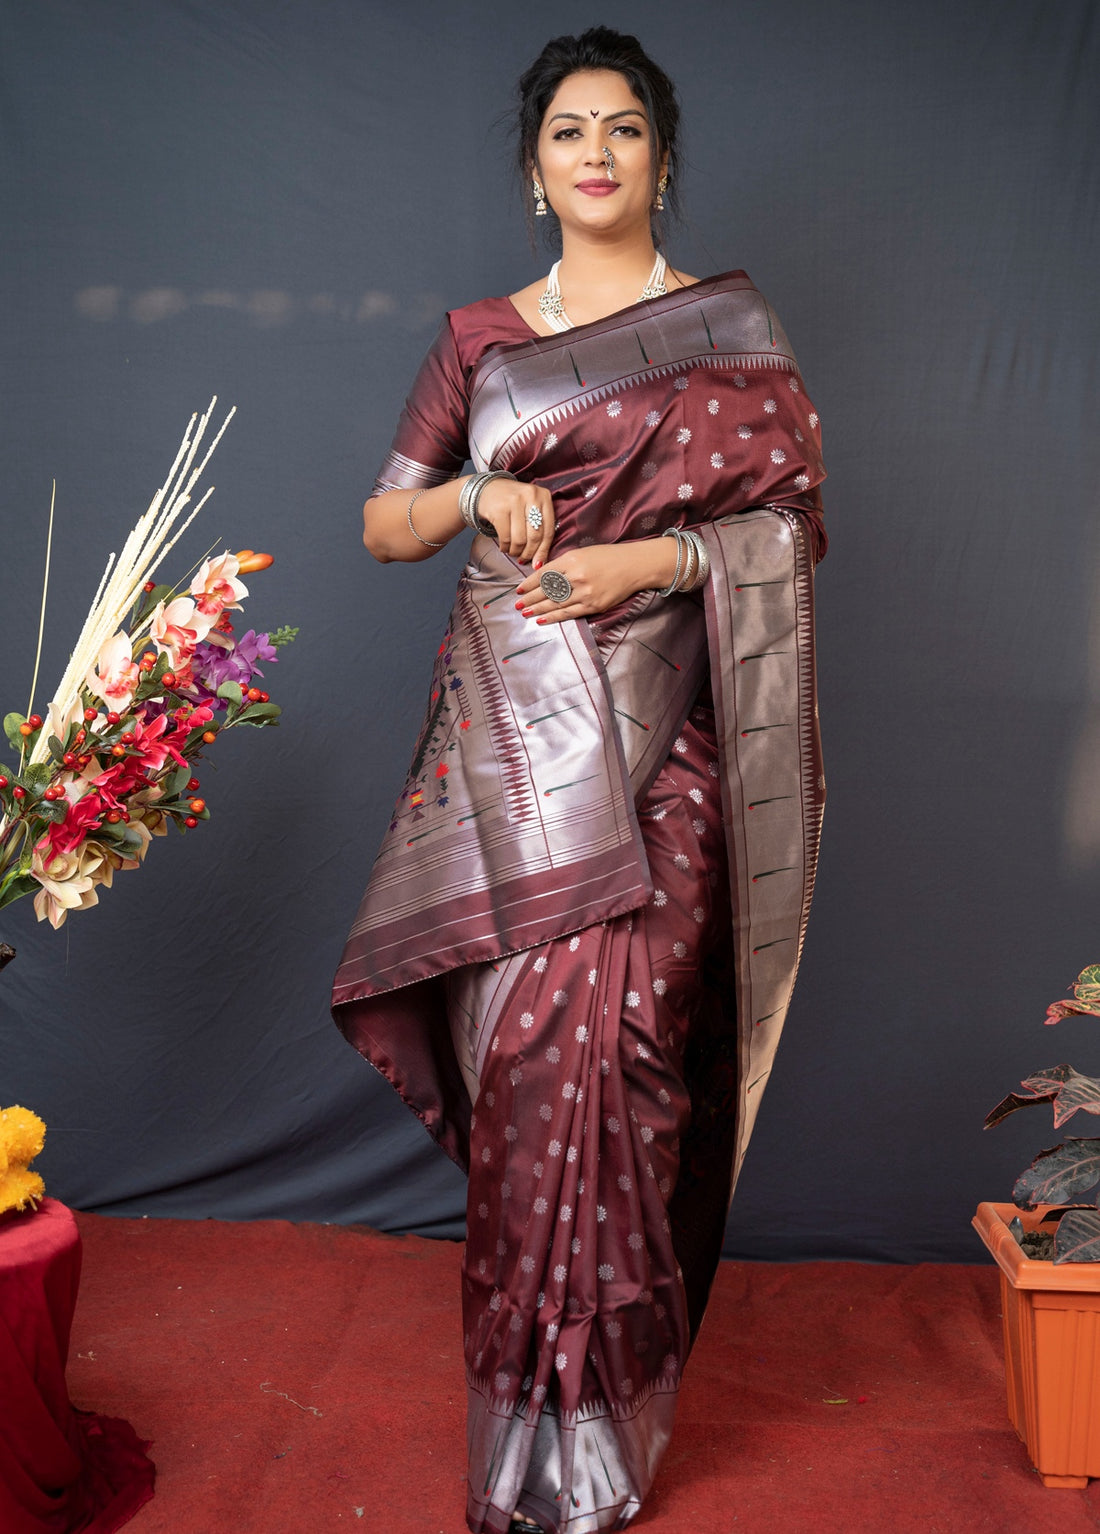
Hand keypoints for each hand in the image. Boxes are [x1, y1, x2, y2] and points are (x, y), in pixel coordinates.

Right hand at [475, 478, 555, 566]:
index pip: (549, 530)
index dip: (544, 550)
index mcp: (544, 496)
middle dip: (529, 553)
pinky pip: (506, 537)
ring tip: (513, 552)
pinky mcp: (499, 509)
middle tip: (524, 559)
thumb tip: (541, 561)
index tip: (539, 563)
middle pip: (535, 536)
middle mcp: (531, 495)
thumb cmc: (512, 502)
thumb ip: (539, 528)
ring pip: (520, 539)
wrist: (486, 489)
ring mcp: (515, 501)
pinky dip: (505, 547)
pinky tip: (504, 547)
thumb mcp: (530, 507)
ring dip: (516, 551)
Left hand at [515, 541, 675, 624]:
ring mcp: (585, 593)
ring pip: (555, 603)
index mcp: (571, 560)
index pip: (544, 574)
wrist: (634, 566)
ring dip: (538, 609)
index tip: (519, 590)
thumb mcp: (582, 553)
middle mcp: (576, 576)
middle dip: (530, 598)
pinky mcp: (593, 605)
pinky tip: (541, 620)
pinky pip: (569, 613)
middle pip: (546, 590)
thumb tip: (542, 575)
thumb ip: (562, 564)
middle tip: (517, 605)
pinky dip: (553, 617)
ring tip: (525, 613)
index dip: (529, 583)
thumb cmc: (607, 557)